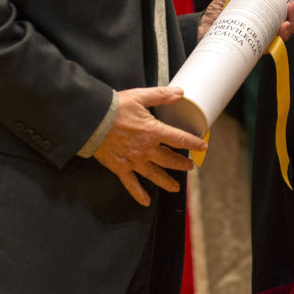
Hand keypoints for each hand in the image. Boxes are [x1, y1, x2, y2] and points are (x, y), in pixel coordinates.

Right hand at [93, 86, 207, 206]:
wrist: (91, 121)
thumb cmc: (114, 108)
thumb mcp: (140, 96)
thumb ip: (161, 95)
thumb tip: (180, 92)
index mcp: (153, 131)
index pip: (180, 139)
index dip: (194, 143)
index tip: (202, 146)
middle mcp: (147, 149)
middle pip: (170, 160)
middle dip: (182, 164)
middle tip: (190, 167)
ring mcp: (134, 161)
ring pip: (155, 175)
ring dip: (167, 182)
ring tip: (175, 187)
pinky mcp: (120, 168)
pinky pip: (132, 184)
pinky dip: (139, 194)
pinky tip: (146, 201)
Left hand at [198, 0, 293, 42]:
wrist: (201, 28)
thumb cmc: (216, 12)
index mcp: (265, 19)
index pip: (288, 15)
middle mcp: (265, 32)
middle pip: (290, 25)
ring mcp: (260, 41)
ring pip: (284, 35)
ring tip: (293, 8)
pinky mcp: (253, 49)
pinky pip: (270, 46)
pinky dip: (280, 36)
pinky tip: (284, 26)